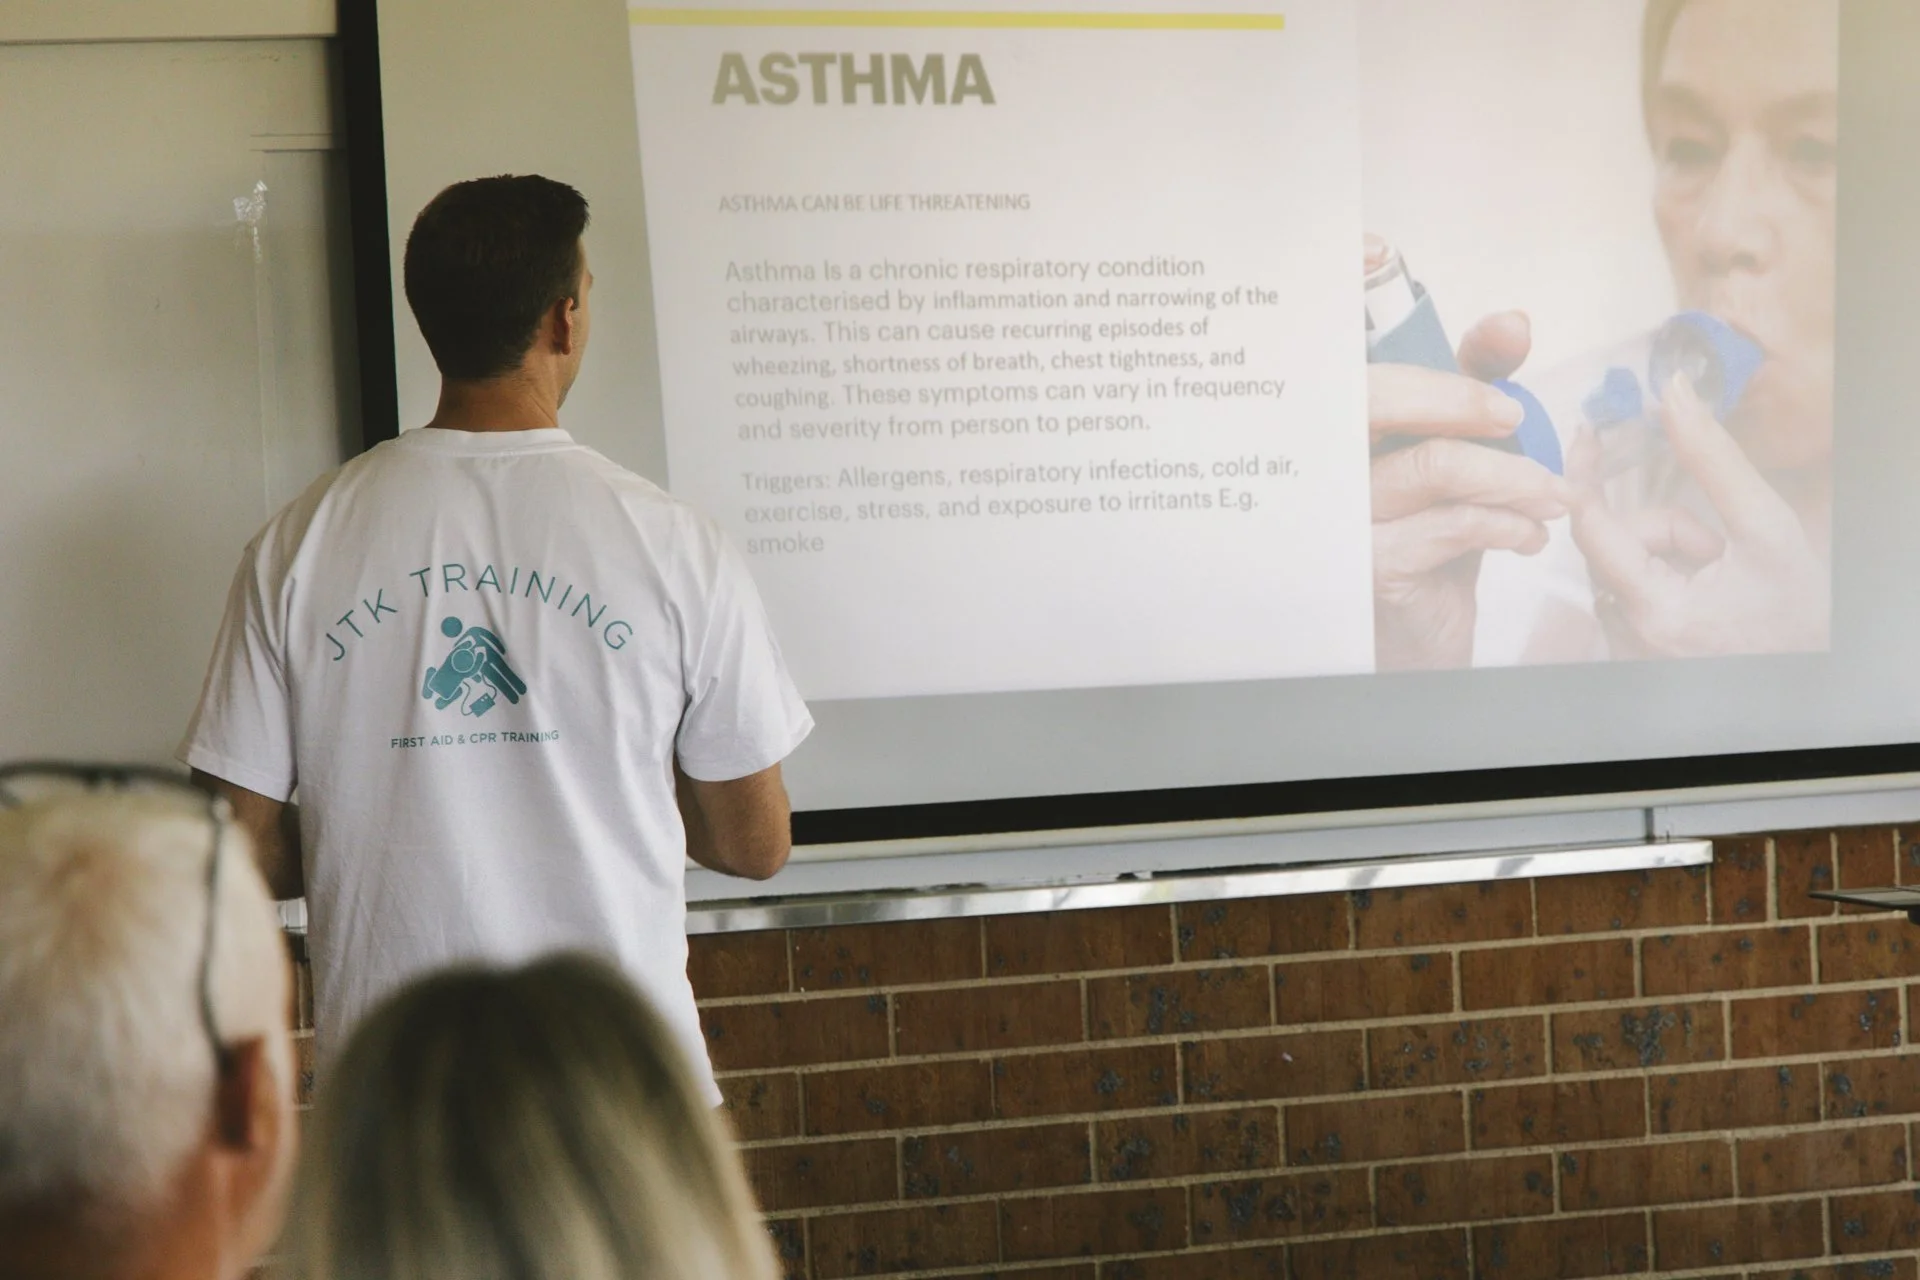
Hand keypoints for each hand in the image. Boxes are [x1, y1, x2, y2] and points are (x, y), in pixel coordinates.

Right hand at [1371, 311, 1574, 669]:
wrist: (1418, 640)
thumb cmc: (1432, 545)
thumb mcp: (1457, 461)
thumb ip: (1478, 390)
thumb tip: (1511, 324)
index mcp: (1348, 432)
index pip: (1369, 370)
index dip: (1409, 337)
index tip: (1484, 339)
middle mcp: (1332, 466)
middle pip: (1380, 400)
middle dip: (1461, 398)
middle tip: (1519, 419)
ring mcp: (1347, 516)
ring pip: (1433, 464)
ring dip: (1511, 476)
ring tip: (1552, 497)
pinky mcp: (1373, 563)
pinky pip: (1452, 524)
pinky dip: (1507, 524)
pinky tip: (1529, 537)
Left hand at [1568, 374, 1829, 657]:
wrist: (1808, 671)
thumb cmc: (1795, 610)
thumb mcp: (1766, 529)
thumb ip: (1715, 460)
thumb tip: (1675, 394)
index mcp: (1657, 609)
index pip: (1593, 528)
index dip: (1585, 475)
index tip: (1586, 434)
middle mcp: (1626, 635)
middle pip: (1616, 542)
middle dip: (1668, 530)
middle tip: (1720, 550)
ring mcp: (1623, 647)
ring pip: (1623, 564)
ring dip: (1669, 555)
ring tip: (1720, 577)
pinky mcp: (1626, 650)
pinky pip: (1627, 590)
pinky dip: (1662, 577)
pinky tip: (1703, 595)